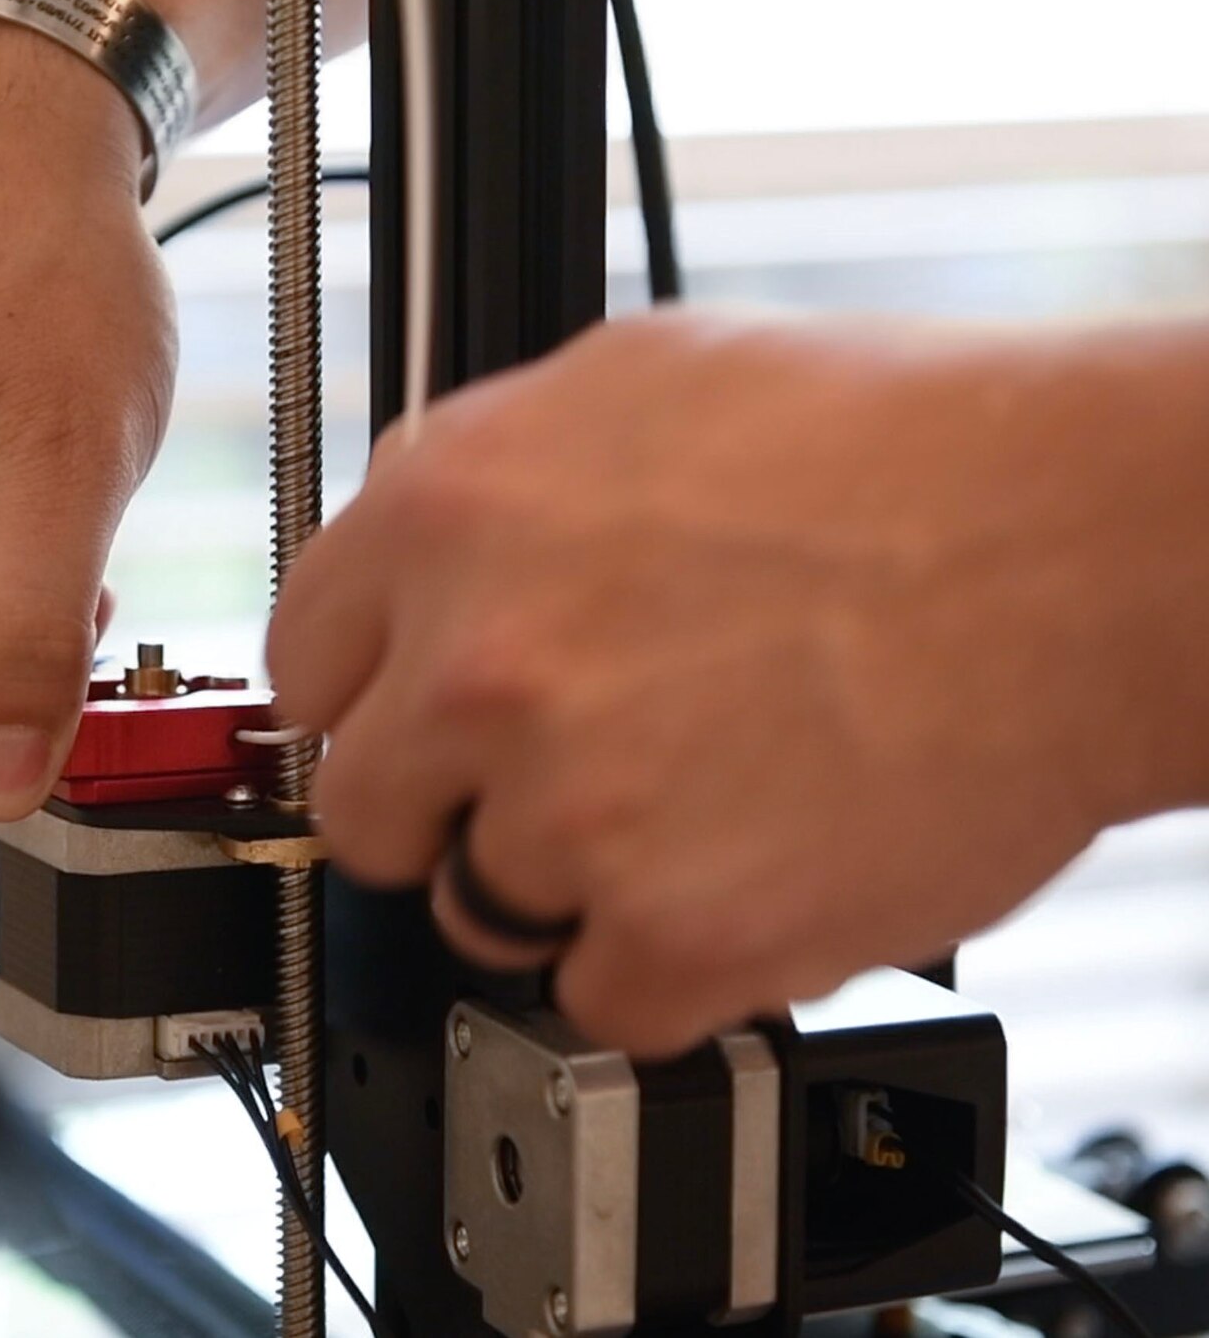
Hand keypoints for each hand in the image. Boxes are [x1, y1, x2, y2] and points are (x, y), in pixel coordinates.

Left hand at [269, 310, 1208, 1054]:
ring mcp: (563, 805)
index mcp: (447, 513)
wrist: (1079, 546)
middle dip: (442, 807)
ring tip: (693, 803)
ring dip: (566, 883)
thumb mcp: (641, 384)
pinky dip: (667, 964)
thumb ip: (486, 478)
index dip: (365, 704)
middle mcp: (477, 661)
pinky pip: (598, 997)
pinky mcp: (671, 931)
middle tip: (554, 777)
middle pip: (363, 809)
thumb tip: (419, 547)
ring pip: (480, 907)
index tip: (405, 728)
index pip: (303, 666)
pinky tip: (742, 872)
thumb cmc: (900, 450)